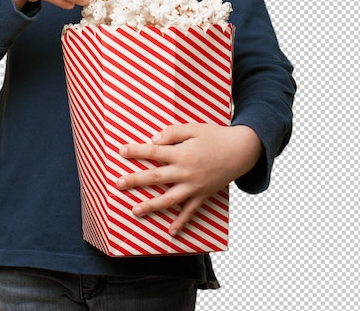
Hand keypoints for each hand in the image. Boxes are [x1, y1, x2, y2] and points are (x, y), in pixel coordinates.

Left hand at [117, 123, 262, 235]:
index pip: (154, 152)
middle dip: (135, 180)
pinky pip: (191, 211)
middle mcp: (186, 172)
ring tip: (135, 210)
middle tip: (119, 184)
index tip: (121, 152)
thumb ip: (173, 132)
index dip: (136, 151)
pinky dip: (181, 222)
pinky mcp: (203, 195)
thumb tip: (154, 140)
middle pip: (156, 177)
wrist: (241, 151)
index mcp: (183, 153)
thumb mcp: (194, 128)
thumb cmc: (215, 136)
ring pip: (169, 199)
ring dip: (151, 205)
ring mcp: (195, 186)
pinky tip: (171, 232)